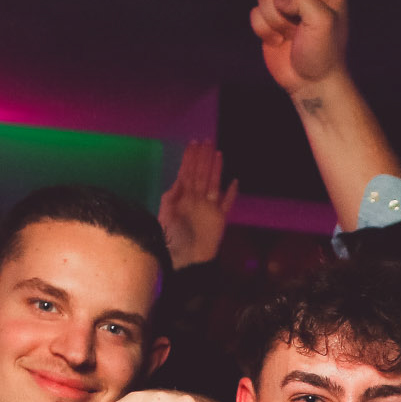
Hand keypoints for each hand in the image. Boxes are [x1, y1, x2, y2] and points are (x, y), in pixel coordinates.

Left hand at [157, 140, 237, 267]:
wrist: (185, 261)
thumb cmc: (172, 240)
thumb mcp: (165, 216)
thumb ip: (171, 198)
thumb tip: (178, 182)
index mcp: (182, 198)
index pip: (187, 173)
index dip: (190, 159)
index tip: (193, 144)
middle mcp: (196, 199)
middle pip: (201, 174)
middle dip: (203, 158)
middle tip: (207, 140)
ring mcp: (209, 208)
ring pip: (213, 183)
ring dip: (216, 168)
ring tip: (218, 152)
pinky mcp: (220, 219)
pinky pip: (228, 204)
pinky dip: (232, 194)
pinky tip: (235, 182)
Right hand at [251, 0, 349, 98]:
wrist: (310, 82)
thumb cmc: (322, 52)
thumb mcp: (323, 20)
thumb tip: (278, 0)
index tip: (309, 14)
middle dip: (286, 8)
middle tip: (299, 28)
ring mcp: (286, 7)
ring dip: (274, 20)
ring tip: (290, 34)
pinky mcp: (270, 21)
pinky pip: (254, 13)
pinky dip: (263, 30)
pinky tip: (279, 41)